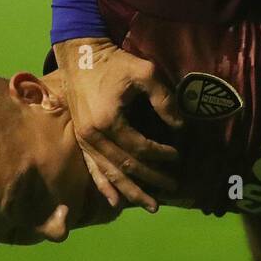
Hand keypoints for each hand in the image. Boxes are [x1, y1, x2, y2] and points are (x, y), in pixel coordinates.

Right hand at [53, 37, 183, 212]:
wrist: (81, 55)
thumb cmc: (115, 62)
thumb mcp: (145, 73)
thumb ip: (164, 100)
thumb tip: (180, 127)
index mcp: (107, 121)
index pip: (139, 147)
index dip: (161, 154)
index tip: (179, 155)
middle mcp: (92, 136)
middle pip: (124, 166)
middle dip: (150, 179)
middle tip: (173, 190)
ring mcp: (84, 140)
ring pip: (109, 173)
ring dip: (130, 190)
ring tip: (150, 205)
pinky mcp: (80, 139)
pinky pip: (93, 168)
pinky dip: (105, 186)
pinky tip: (115, 202)